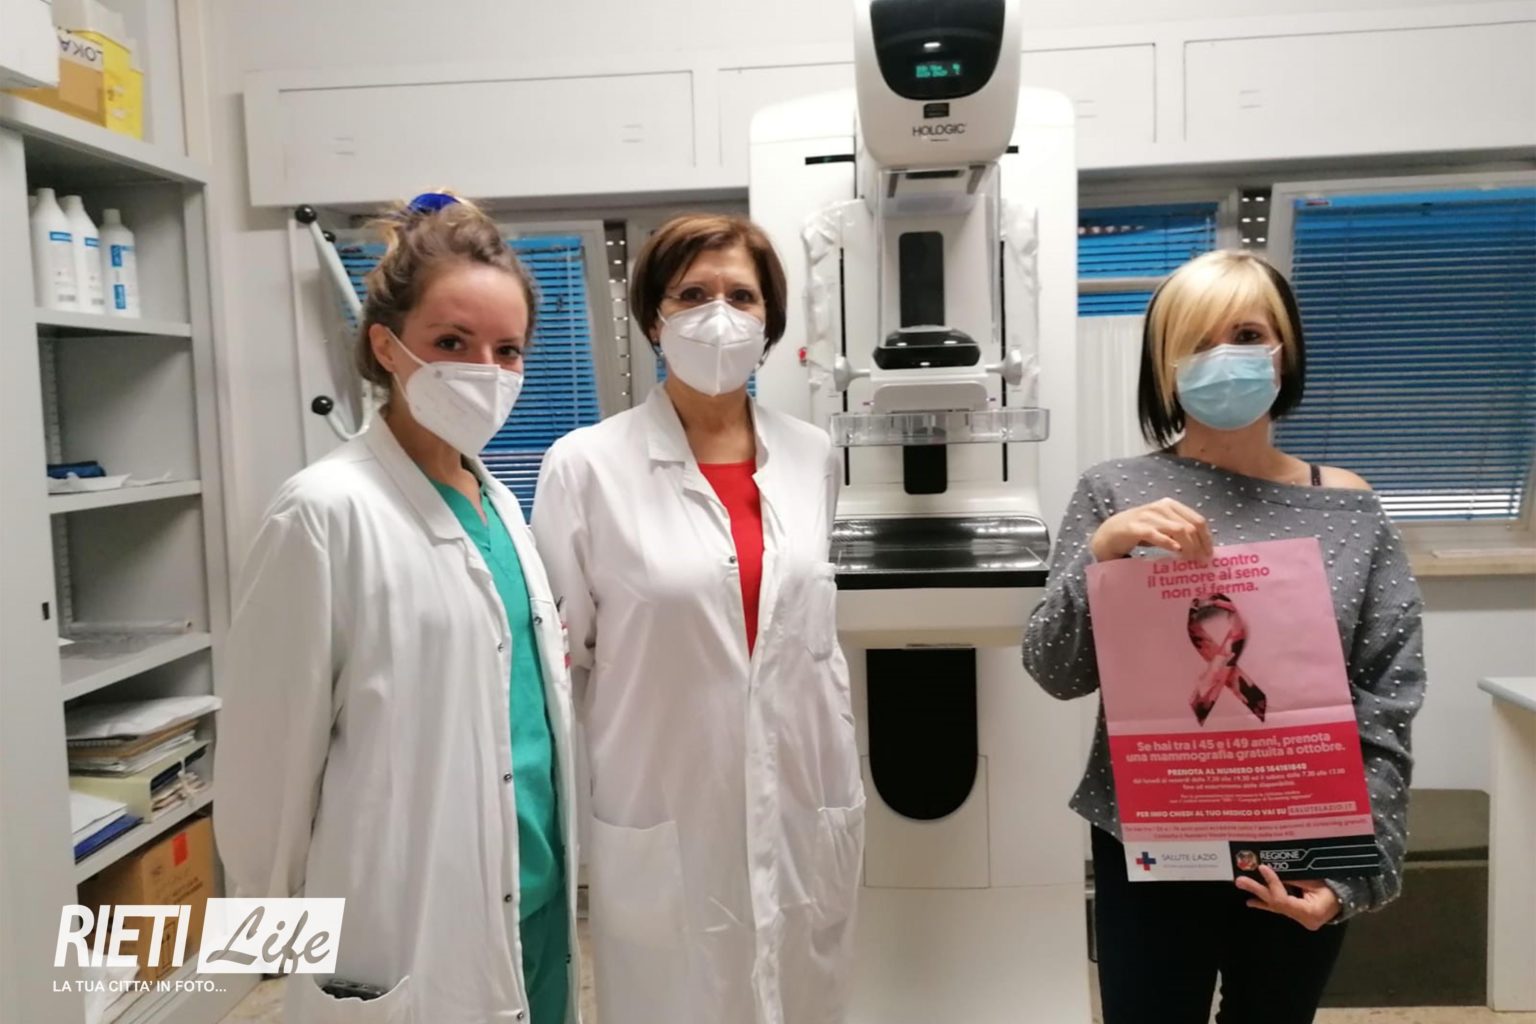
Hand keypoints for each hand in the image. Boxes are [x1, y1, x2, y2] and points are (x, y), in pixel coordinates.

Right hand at [1090, 499, 1213, 562]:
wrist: (1110, 532)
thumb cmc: (1139, 530)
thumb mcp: (1162, 526)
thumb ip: (1179, 530)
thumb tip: (1202, 546)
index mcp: (1170, 505)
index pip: (1197, 519)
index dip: (1207, 538)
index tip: (1209, 553)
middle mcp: (1161, 507)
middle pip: (1191, 526)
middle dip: (1200, 545)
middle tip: (1201, 561)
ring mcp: (1148, 516)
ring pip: (1179, 530)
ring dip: (1188, 547)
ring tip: (1189, 560)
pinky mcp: (1136, 528)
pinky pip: (1157, 535)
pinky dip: (1169, 544)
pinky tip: (1175, 552)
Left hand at [1236, 866, 1340, 930]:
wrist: (1347, 899)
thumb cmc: (1335, 889)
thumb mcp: (1315, 881)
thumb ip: (1294, 879)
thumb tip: (1272, 871)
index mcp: (1310, 913)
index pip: (1284, 900)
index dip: (1272, 884)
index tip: (1262, 868)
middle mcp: (1303, 919)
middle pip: (1276, 904)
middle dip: (1258, 890)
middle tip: (1240, 880)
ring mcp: (1299, 919)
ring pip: (1276, 906)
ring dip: (1258, 895)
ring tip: (1242, 885)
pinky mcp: (1297, 915)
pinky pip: (1279, 908)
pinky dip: (1266, 902)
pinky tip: (1252, 901)